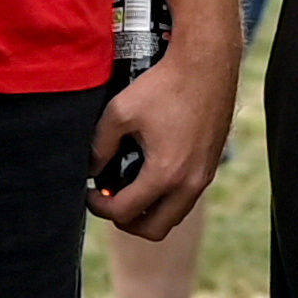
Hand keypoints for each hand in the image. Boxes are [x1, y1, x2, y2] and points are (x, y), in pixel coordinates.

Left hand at [85, 39, 238, 240]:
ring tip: (125, 189)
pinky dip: (165, 198)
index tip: (88, 193)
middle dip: (125, 222)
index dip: (99, 207)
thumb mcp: (120, 112)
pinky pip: (186, 199)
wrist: (205, 68)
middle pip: (154, 230)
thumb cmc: (163, 86)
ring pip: (173, 217)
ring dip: (148, 212)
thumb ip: (101, 145)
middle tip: (107, 201)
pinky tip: (148, 175)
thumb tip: (91, 169)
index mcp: (165, 174)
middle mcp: (190, 184)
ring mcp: (204, 178)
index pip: (126, 212)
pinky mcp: (210, 167)